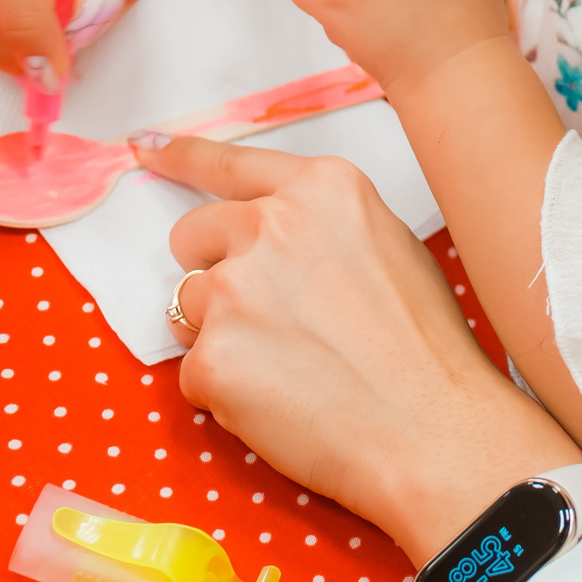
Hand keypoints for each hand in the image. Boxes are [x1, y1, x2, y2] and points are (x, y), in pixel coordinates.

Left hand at [145, 136, 581, 564]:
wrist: (434, 431)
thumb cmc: (425, 348)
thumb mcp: (387, 245)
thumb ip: (319, 224)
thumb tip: (267, 239)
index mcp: (321, 188)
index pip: (229, 163)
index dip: (181, 157)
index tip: (147, 150)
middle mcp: (270, 224)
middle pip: (194, 235)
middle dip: (215, 271)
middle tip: (269, 317)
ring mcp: (233, 290)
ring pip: (189, 305)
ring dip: (222, 334)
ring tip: (290, 367)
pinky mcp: (211, 358)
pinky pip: (196, 370)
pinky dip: (227, 391)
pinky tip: (284, 403)